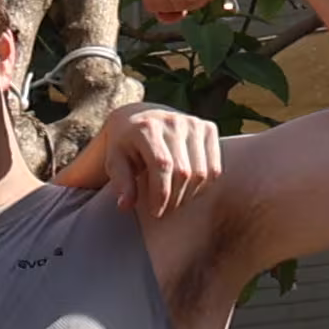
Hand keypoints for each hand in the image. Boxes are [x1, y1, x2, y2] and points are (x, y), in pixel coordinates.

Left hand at [62, 104, 224, 219]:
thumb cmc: (124, 145)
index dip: (161, 193)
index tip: (155, 212)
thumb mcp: (114, 161)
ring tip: (174, 202)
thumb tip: (125, 206)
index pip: (162, 165)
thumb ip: (121, 182)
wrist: (140, 116)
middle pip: (183, 171)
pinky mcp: (208, 128)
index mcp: (146, 127)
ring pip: (201, 172)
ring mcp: (193, 123)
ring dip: (189, 195)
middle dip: (174, 198)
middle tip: (164, 211)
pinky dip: (203, 186)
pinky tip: (188, 191)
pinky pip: (214, 167)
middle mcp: (173, 122)